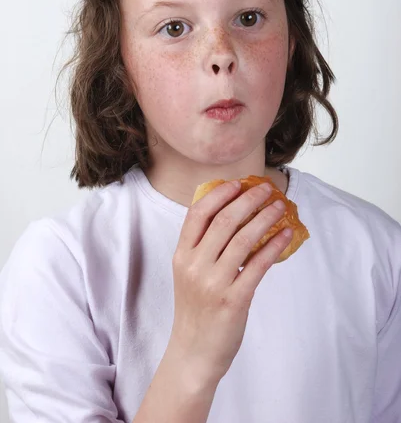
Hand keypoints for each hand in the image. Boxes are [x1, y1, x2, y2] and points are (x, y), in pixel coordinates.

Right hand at [168, 180, 292, 387]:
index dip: (219, 194)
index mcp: (181, 255)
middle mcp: (195, 266)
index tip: (237, 183)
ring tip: (279, 206)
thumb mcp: (188, 273)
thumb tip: (233, 214)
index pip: (197, 214)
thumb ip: (203, 246)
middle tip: (266, 190)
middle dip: (248, 200)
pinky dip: (273, 245)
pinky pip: (258, 265)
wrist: (193, 352)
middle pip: (224, 221)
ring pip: (244, 239)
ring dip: (265, 218)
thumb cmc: (195, 309)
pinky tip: (284, 234)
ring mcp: (213, 283)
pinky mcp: (234, 300)